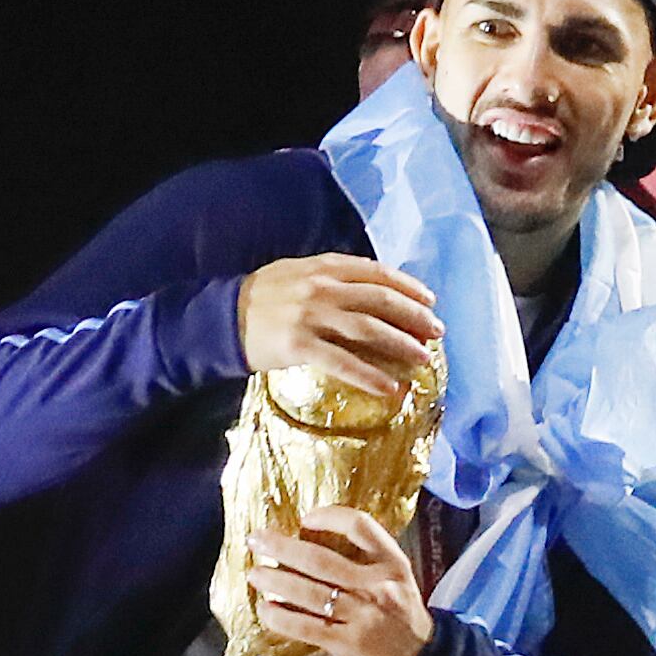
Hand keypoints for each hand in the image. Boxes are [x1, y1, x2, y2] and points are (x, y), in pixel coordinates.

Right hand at [238, 252, 441, 402]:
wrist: (219, 318)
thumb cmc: (265, 298)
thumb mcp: (299, 274)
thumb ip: (334, 277)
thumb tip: (377, 292)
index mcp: (323, 267)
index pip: (376, 273)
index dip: (408, 287)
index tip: (430, 301)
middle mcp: (320, 287)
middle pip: (380, 301)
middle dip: (414, 317)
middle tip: (437, 332)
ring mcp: (310, 316)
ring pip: (369, 330)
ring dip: (402, 345)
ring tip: (424, 359)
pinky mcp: (299, 345)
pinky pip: (343, 362)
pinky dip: (371, 376)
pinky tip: (391, 388)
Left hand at [250, 507, 434, 655]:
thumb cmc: (398, 614)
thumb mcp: (395, 579)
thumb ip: (365, 560)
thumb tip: (308, 541)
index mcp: (392, 563)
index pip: (360, 527)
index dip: (329, 518)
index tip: (305, 519)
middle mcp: (378, 586)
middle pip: (322, 561)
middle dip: (282, 548)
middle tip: (256, 540)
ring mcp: (363, 616)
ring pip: (310, 593)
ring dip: (275, 581)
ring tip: (254, 574)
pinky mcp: (348, 643)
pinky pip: (305, 627)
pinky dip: (280, 617)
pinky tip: (265, 608)